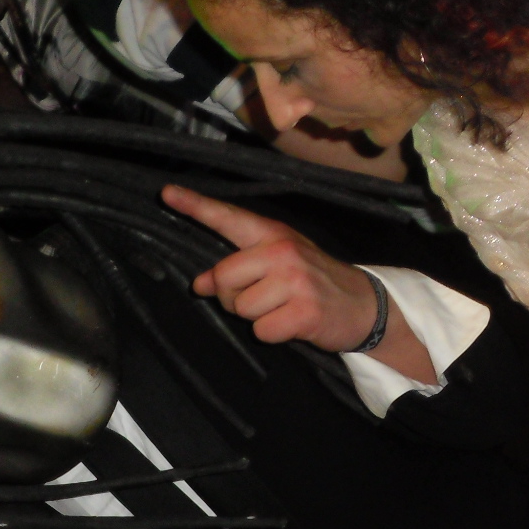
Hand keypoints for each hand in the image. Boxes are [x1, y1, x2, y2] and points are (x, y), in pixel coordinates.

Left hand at [161, 185, 437, 381]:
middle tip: (261, 298)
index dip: (195, 206)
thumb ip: (241, 267)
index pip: (228, 218)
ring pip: (240, 308)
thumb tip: (199, 283)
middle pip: (222, 278)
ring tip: (281, 309)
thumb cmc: (314, 284)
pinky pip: (261, 330)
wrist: (363, 305)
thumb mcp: (281, 263)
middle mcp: (282, 252)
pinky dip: (272, 334)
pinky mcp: (303, 311)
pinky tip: (292, 324)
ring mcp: (294, 281)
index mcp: (273, 235)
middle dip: (231, 297)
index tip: (166, 194)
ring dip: (255, 317)